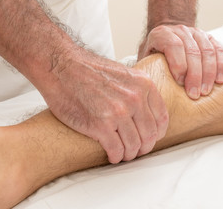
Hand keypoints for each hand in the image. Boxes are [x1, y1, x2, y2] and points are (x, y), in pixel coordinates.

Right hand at [40, 49, 168, 163]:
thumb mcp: (123, 73)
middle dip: (143, 147)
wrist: (60, 66)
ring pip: (134, 146)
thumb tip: (145, 113)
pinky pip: (116, 150)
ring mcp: (118, 113)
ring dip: (129, 154)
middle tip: (136, 150)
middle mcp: (135, 99)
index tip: (149, 139)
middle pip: (149, 135)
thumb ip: (137, 91)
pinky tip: (112, 155)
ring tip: (122, 154)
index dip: (156, 134)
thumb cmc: (87, 69)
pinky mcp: (100, 125)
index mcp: (144, 85)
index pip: (161, 119)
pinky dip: (115, 156)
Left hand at [138, 24, 222, 98]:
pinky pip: (219, 49)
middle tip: (194, 94)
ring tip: (206, 91)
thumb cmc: (153, 55)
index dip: (178, 63)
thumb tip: (147, 90)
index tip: (179, 82)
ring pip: (207, 50)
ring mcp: (196, 33)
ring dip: (208, 72)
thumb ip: (146, 69)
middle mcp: (179, 30)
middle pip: (192, 50)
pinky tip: (220, 80)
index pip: (173, 45)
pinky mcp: (209, 38)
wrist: (165, 38)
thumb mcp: (145, 59)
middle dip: (194, 74)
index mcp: (161, 34)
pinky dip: (221, 65)